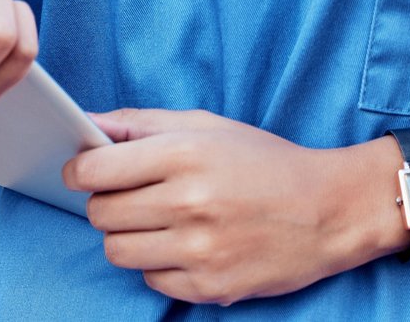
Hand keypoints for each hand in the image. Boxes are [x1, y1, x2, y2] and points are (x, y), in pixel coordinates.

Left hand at [63, 110, 405, 306]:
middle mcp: (189, 202)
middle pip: (101, 213)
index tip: (83, 172)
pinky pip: (150, 281)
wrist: (330, 210)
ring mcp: (200, 249)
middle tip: (128, 197)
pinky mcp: (211, 286)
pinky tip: (184, 247)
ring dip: (128, 236)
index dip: (80, 170)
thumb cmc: (265, 162)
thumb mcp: (206, 125)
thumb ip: (140, 123)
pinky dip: (159, 266)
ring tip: (155, 223)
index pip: (95, 169)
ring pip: (117, 251)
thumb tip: (86, 122)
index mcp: (184, 154)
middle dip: (105, 204)